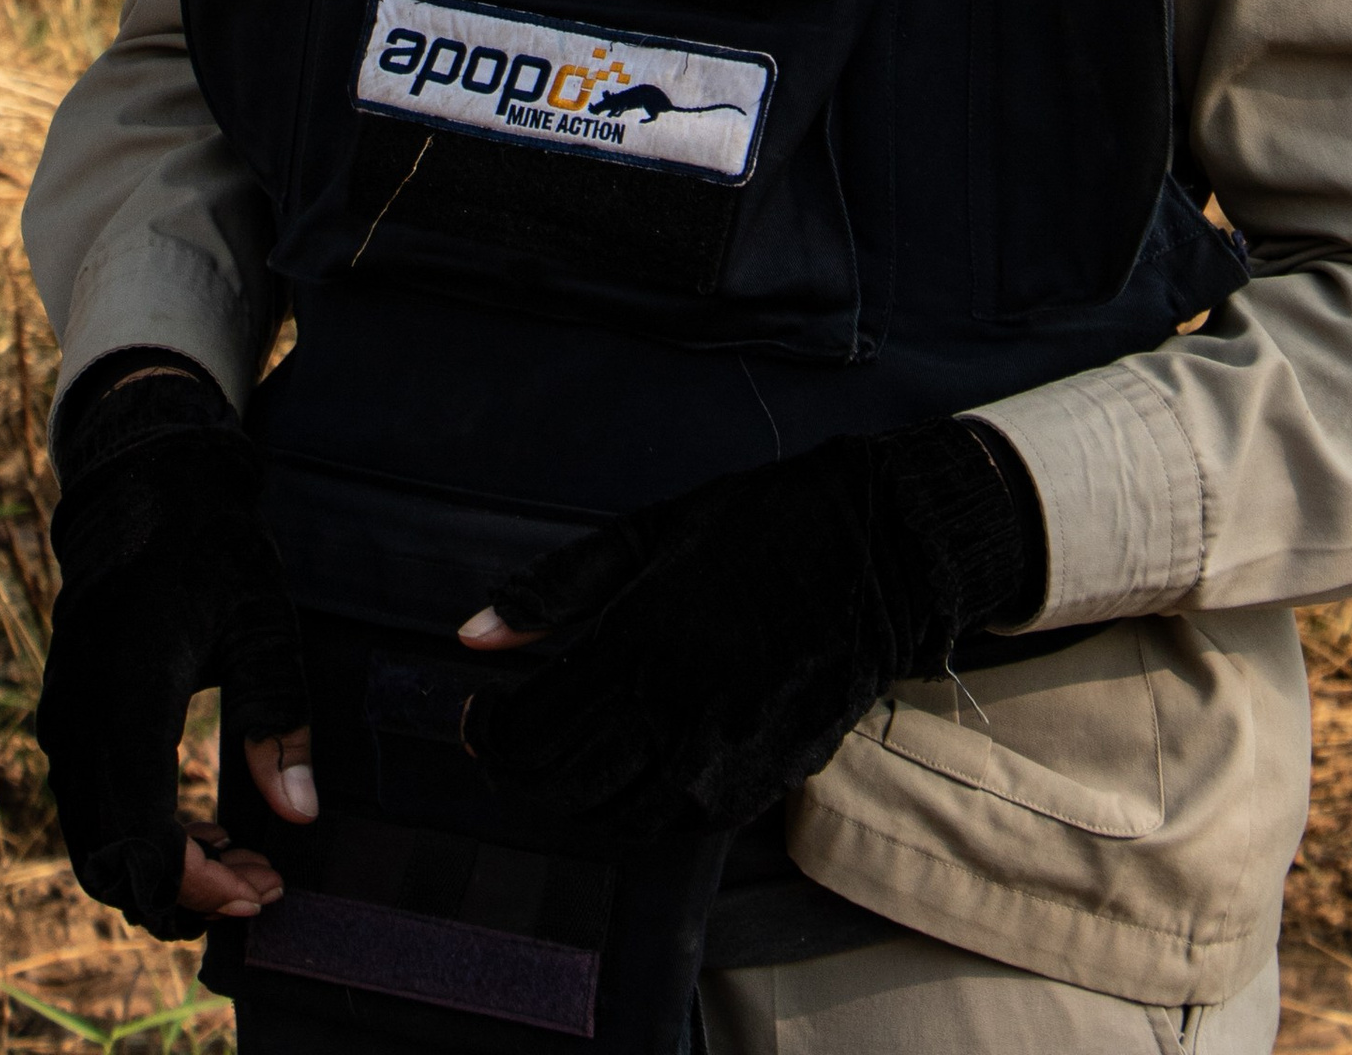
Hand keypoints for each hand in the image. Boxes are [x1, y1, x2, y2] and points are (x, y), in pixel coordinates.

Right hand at [37, 356, 314, 939]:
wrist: (141, 487)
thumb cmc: (209, 546)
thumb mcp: (261, 618)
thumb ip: (279, 713)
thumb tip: (300, 813)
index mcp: (124, 696)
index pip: (138, 832)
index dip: (193, 883)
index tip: (258, 891)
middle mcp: (78, 720)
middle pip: (108, 859)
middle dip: (184, 893)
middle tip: (263, 886)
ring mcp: (64, 723)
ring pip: (97, 844)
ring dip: (165, 872)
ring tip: (247, 864)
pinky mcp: (69, 722)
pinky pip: (94, 810)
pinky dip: (145, 841)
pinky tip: (211, 833)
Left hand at [454, 420, 1041, 838]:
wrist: (882, 548)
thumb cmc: (762, 524)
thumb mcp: (651, 531)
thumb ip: (556, 587)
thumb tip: (469, 635)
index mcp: (644, 640)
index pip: (534, 729)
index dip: (488, 734)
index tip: (476, 716)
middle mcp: (682, 710)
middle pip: (565, 786)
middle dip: (520, 774)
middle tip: (509, 744)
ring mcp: (729, 755)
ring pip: (620, 821)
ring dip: (576, 801)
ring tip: (565, 760)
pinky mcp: (768, 780)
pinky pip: (681, 827)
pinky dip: (640, 812)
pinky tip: (632, 768)